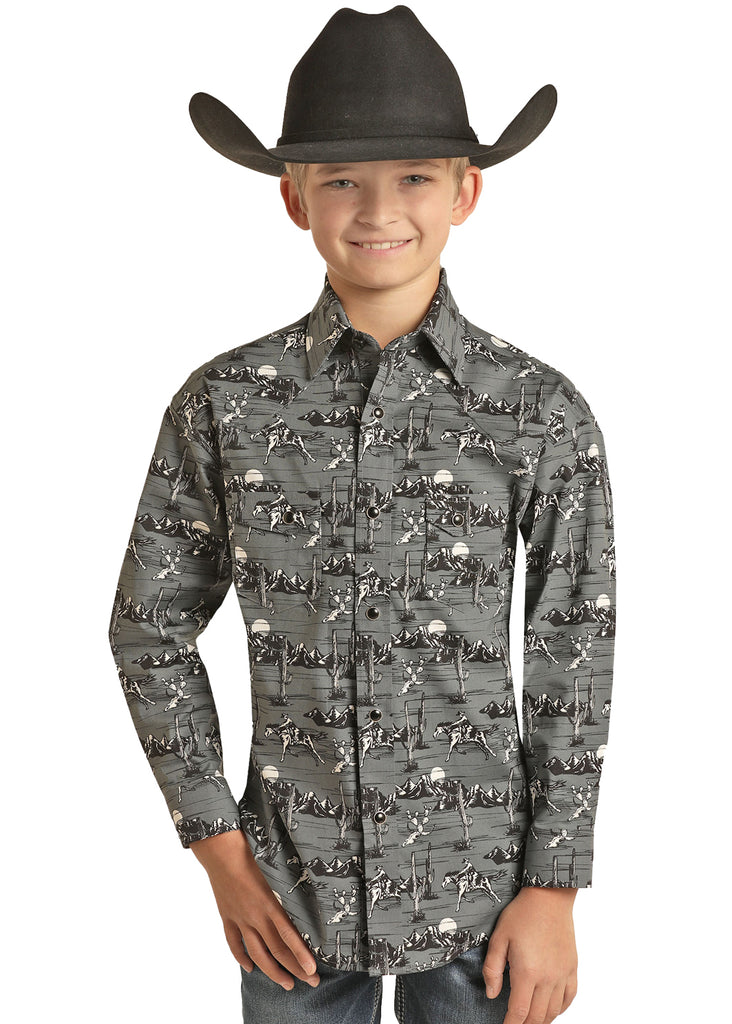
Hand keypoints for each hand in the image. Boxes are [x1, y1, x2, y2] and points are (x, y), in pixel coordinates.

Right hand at [190, 829, 319, 990]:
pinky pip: (234, 943)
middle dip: (295, 969)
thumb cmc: (251, 852)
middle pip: (276, 950)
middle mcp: (255, 916)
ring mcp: (239, 918)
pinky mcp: (227, 916)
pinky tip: (250, 968)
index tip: (313, 971)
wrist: (220, 849)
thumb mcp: (276, 868)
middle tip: (311, 982)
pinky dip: (242, 958)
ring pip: (256, 953)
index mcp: (269, 903)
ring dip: (272, 972)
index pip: (288, 937)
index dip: (301, 956)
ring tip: (287, 984)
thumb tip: (310, 897)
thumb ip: (289, 887)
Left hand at [482, 887, 578, 1022]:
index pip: (519, 1012)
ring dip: (541, 1020)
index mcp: (527, 972)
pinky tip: (551, 1009)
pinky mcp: (572, 968)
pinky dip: (560, 1009)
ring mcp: (563, 974)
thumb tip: (492, 994)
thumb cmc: (522, 914)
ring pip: (554, 1011)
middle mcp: (548, 978)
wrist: (549, 897)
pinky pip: (569, 997)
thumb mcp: (499, 938)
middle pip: (537, 1016)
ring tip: (530, 1020)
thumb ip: (493, 969)